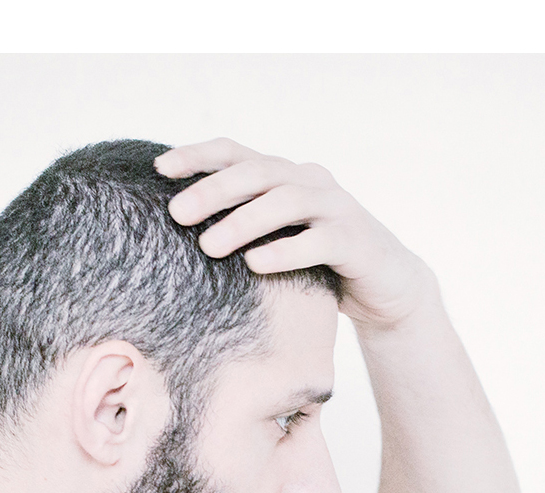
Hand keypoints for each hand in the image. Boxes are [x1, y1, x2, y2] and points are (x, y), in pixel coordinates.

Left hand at [155, 138, 437, 330]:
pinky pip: (319, 241)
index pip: (236, 154)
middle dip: (214, 190)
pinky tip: (256, 265)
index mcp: (284, 176)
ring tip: (208, 246)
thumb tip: (172, 232)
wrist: (384, 287)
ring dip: (244, 222)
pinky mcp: (356, 240)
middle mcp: (310, 182)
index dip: (198, 156)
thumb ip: (237, 229)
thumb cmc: (315, 266)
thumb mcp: (273, 241)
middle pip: (258, 172)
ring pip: (287, 201)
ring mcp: (336, 208)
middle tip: (176, 213)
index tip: (159, 169)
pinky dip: (286, 251)